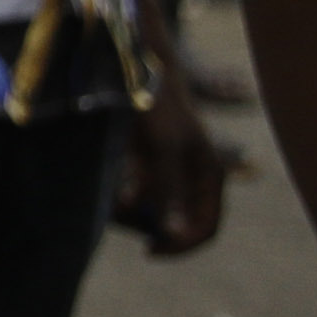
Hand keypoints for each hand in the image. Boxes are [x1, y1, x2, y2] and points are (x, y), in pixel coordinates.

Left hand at [114, 40, 228, 256]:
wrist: (134, 67)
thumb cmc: (156, 104)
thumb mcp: (163, 147)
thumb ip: (168, 188)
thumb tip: (169, 231)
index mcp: (209, 176)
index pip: (205, 228)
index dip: (180, 246)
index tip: (147, 249)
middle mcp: (193, 178)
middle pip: (175, 224)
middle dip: (146, 226)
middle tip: (117, 217)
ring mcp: (171, 174)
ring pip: (152, 213)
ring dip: (130, 214)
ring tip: (109, 193)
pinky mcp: (148, 168)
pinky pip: (137, 198)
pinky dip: (122, 198)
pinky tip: (107, 185)